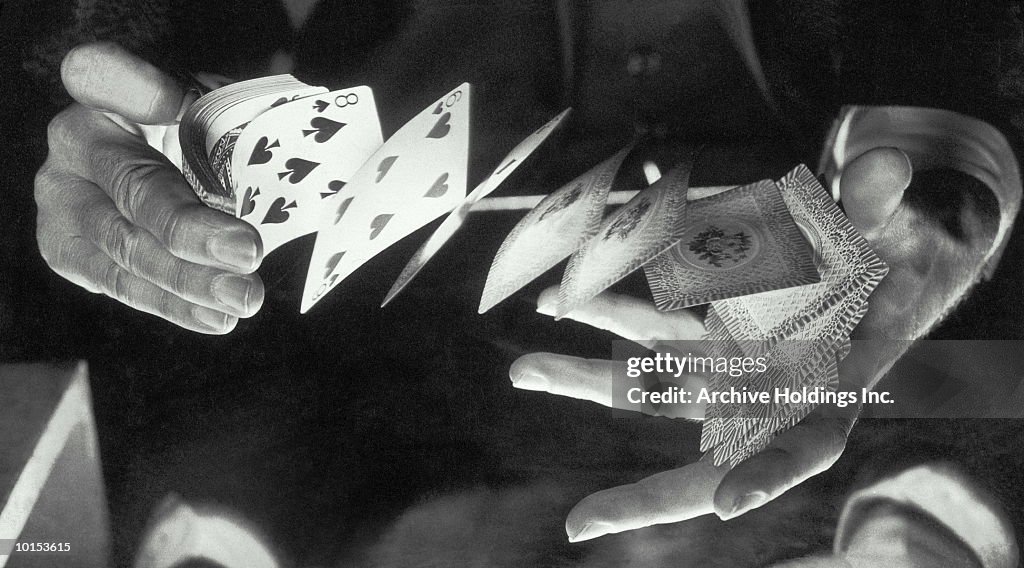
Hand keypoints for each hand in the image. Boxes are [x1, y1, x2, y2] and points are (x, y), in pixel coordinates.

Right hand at [35, 42, 263, 333]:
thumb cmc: (202, 131)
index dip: (141, 90)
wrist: (172, 168)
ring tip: (244, 299)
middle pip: (133, 190)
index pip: (107, 76)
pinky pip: (124, 286)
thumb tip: (228, 138)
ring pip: (127, 251)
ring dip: (190, 282)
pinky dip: (178, 306)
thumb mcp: (215, 107)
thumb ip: (218, 115)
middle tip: (250, 252)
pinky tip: (218, 317)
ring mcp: (62, 200)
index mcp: (102, 89)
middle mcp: (73, 140)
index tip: (173, 102)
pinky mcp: (68, 251)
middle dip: (192, 231)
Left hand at [511, 147, 966, 541]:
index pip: (807, 449)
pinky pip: (650, 320)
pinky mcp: (702, 328)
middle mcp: (767, 387)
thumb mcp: (903, 233)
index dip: (770, 476)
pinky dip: (610, 303)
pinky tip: (566, 289)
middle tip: (561, 461)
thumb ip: (883, 205)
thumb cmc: (900, 262)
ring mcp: (727, 360)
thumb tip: (881, 163)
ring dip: (590, 359)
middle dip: (617, 421)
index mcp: (832, 388)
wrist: (874, 258)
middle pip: (693, 424)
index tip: (726, 503)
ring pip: (651, 370)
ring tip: (531, 352)